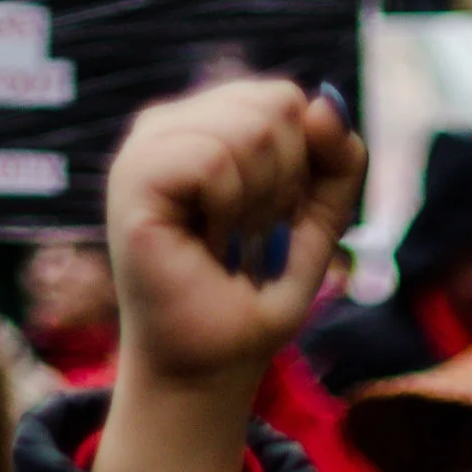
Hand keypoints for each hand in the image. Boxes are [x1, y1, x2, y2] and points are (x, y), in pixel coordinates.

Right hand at [95, 78, 365, 471]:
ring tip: (225, 244)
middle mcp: (173, 124)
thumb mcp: (314, 228)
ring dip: (258, 205)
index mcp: (208, 124)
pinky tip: (206, 243)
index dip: (304, 166)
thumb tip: (328, 104)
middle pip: (277, 105)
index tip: (271, 225)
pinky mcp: (134, 177)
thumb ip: (337, 166)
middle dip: (285, 187)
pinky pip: (216, 159)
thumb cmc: (249, 305)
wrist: (206, 371)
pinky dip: (229, 210)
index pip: (289, 100)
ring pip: (251, 128)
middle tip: (246, 240)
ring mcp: (149, 146)